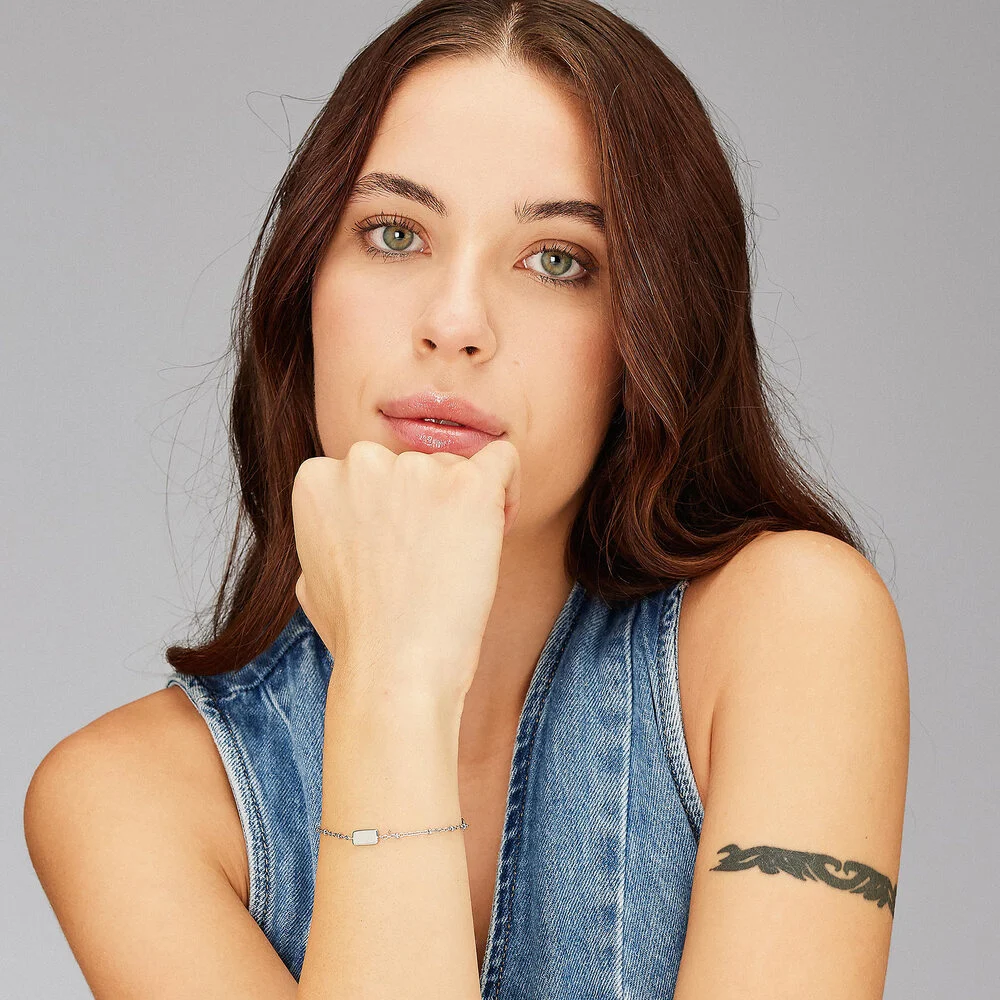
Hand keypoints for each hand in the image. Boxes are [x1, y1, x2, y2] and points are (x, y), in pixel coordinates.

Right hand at [291, 437, 520, 705]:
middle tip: (432, 559)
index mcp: (318, 477)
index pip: (370, 470)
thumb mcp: (313, 574)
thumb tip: (351, 527)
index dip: (391, 510)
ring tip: (457, 562)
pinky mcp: (468, 485)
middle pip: (414, 463)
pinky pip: (504, 461)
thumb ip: (329, 531)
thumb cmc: (358, 635)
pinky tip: (497, 527)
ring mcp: (416, 469)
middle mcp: (362, 461)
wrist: (395, 667)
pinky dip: (507, 489)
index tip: (402, 548)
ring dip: (462, 506)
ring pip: (456, 467)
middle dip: (426, 503)